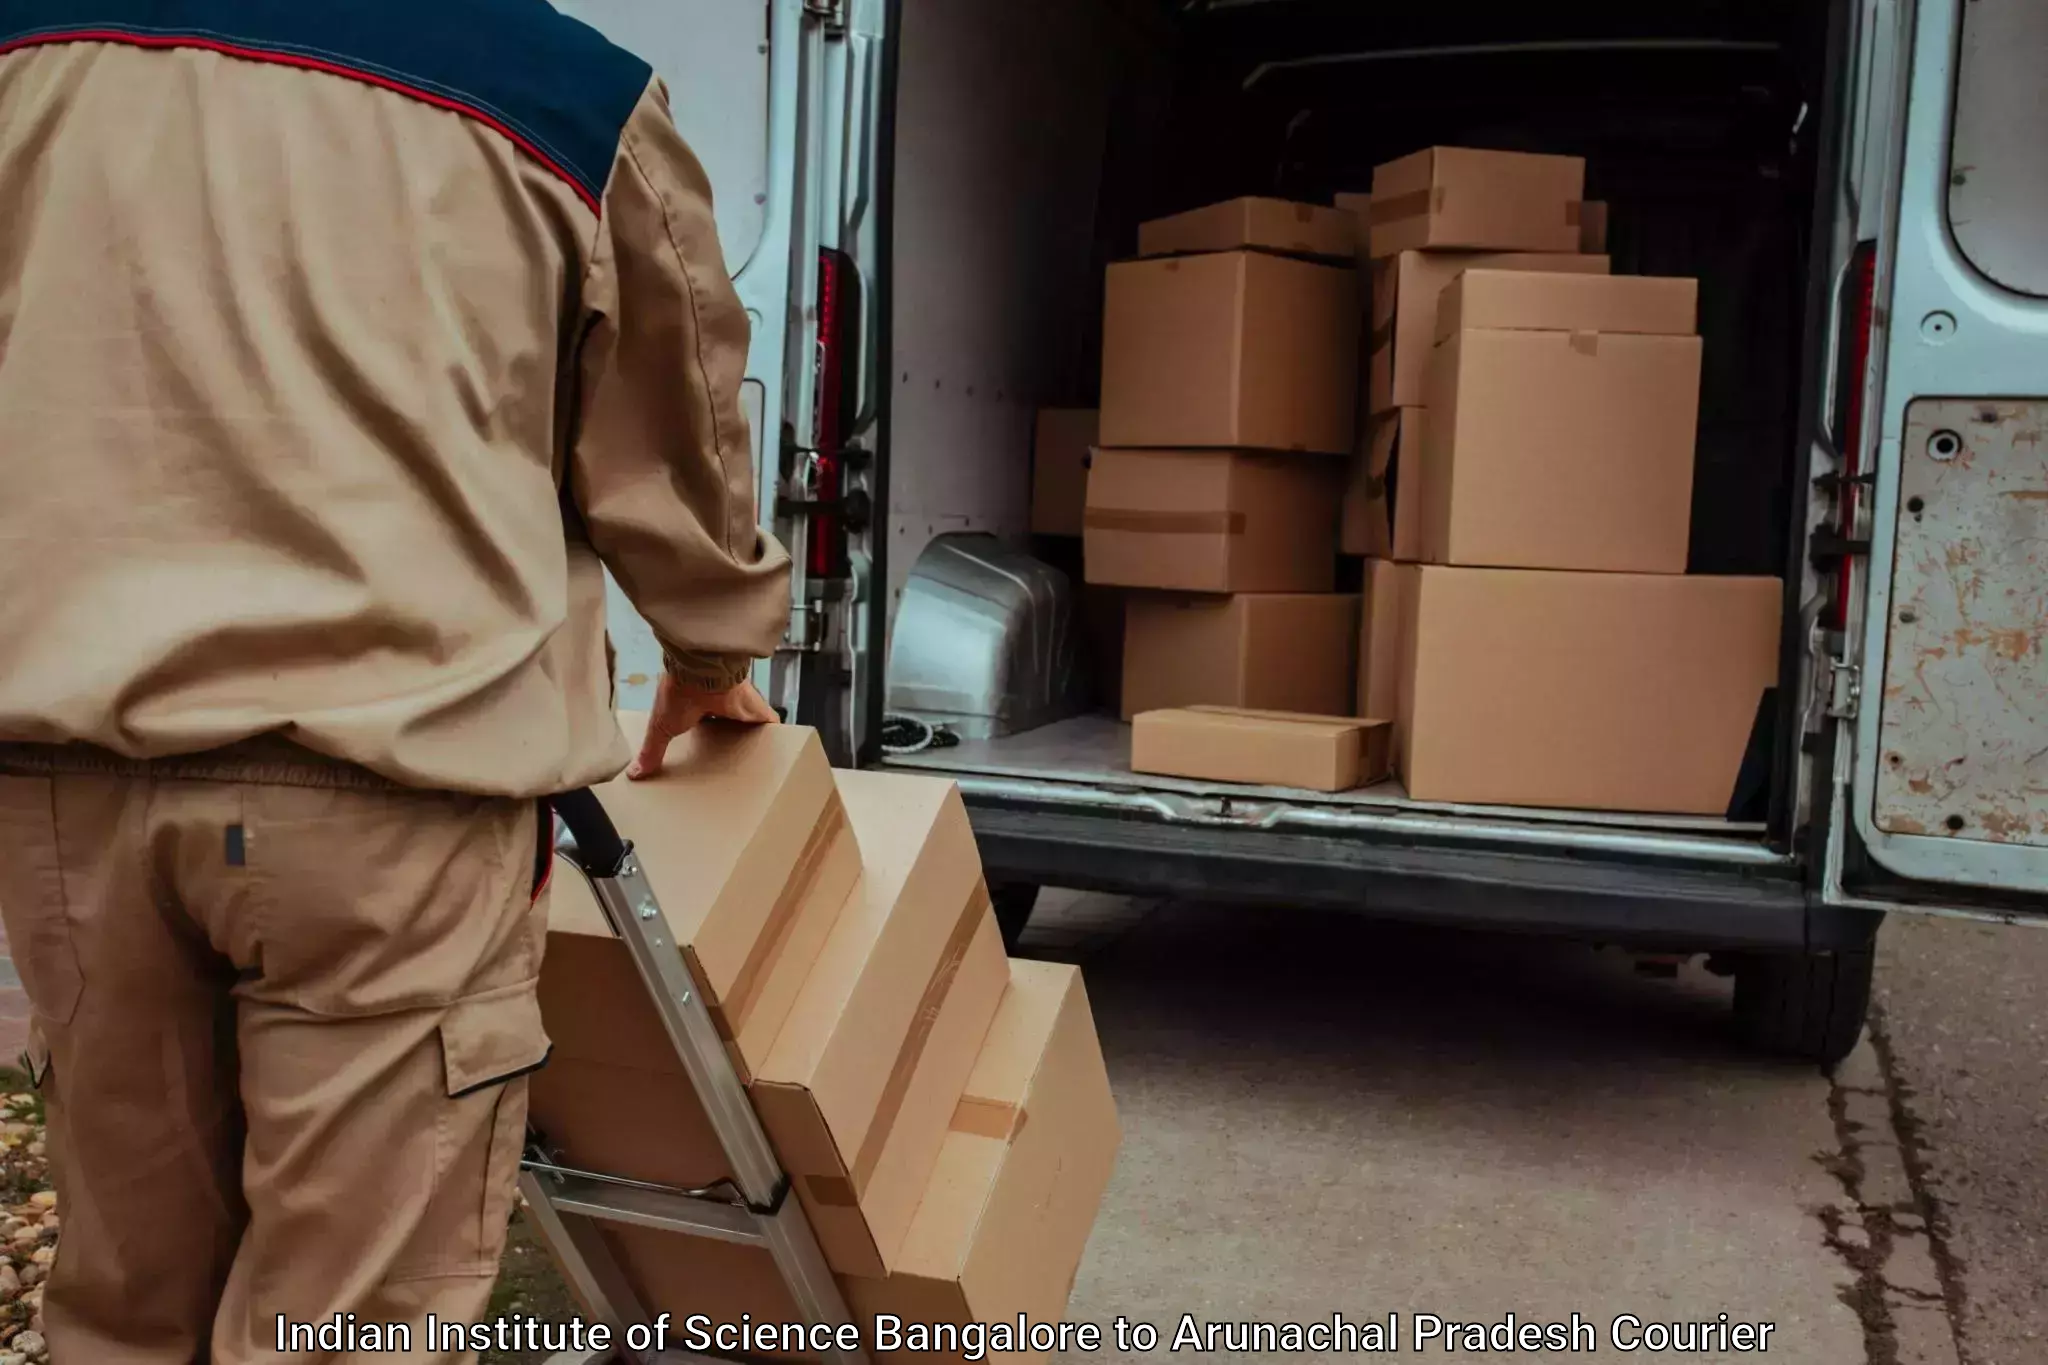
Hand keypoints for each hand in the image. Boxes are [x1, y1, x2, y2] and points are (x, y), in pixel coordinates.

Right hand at [627, 675, 777, 779]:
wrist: (700, 673)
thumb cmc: (678, 692)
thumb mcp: (662, 727)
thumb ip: (652, 750)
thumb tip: (634, 773)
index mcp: (699, 707)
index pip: (705, 724)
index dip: (708, 737)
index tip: (709, 753)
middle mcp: (723, 705)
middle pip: (731, 726)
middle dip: (734, 740)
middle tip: (737, 762)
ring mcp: (742, 706)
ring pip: (752, 726)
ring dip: (756, 740)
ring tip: (760, 761)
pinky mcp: (758, 710)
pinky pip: (773, 724)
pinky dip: (780, 736)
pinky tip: (784, 750)